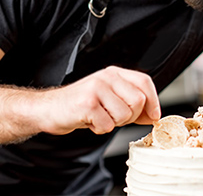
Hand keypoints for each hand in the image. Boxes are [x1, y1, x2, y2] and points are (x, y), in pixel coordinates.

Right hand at [40, 66, 160, 134]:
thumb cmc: (79, 105)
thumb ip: (131, 105)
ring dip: (112, 124)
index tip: (154, 116)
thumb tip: (154, 116)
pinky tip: (88, 121)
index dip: (153, 100)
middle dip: (130, 117)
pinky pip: (107, 125)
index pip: (144, 82)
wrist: (48, 109)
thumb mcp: (109, 100)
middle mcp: (106, 77)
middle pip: (138, 100)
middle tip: (112, 117)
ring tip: (98, 117)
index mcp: (114, 73)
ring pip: (124, 115)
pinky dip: (99, 129)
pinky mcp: (87, 103)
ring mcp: (96, 88)